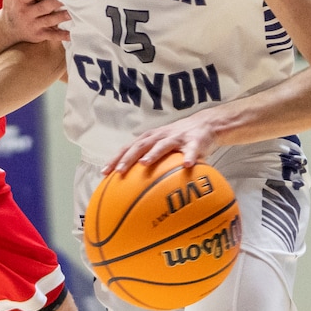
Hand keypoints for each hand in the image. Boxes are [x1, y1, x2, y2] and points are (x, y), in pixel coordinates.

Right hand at [0, 0, 69, 43]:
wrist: (7, 28)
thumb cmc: (10, 4)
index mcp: (20, 0)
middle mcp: (27, 13)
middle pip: (44, 7)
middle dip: (57, 2)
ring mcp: (34, 25)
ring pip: (50, 21)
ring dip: (63, 17)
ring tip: (75, 11)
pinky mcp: (39, 35)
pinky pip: (52, 36)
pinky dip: (62, 36)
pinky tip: (72, 34)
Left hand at [100, 113, 219, 175]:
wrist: (205, 124)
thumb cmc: (178, 139)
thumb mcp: (161, 146)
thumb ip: (149, 160)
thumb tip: (133, 186)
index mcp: (150, 138)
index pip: (128, 148)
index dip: (116, 159)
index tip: (104, 172)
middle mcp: (160, 136)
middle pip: (141, 145)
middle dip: (128, 158)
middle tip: (120, 171)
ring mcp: (177, 137)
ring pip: (162, 145)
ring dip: (153, 154)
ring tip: (145, 164)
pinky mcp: (194, 141)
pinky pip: (191, 150)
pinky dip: (189, 157)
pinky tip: (187, 165)